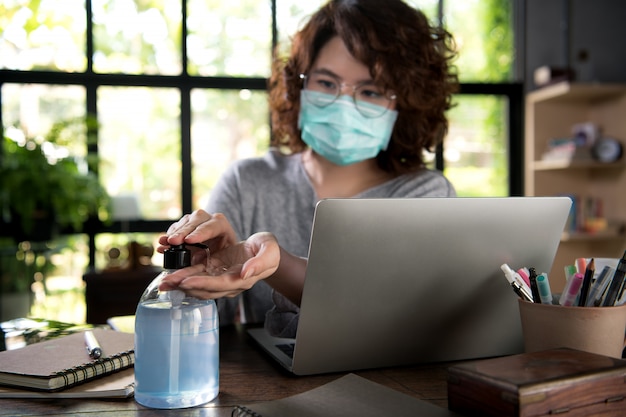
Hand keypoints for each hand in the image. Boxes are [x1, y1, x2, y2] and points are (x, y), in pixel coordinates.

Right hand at [157, 209, 236, 264]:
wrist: (220, 250)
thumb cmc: (224, 254)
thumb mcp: (225, 257)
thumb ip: (216, 260)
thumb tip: (201, 269)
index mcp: (221, 225)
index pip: (212, 226)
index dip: (200, 233)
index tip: (188, 241)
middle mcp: (208, 219)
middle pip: (195, 221)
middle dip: (183, 232)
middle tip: (173, 241)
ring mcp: (195, 220)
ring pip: (184, 222)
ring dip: (174, 233)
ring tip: (165, 242)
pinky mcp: (184, 225)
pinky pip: (175, 228)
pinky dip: (168, 236)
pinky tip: (162, 244)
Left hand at [159, 232, 279, 298]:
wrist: (265, 252)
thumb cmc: (269, 251)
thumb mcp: (269, 252)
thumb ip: (259, 263)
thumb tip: (245, 273)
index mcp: (242, 280)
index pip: (219, 285)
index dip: (203, 283)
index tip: (187, 281)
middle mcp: (229, 284)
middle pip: (204, 288)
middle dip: (184, 286)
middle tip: (166, 283)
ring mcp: (220, 279)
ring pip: (198, 284)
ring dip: (180, 283)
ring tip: (163, 282)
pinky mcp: (214, 271)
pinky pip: (197, 275)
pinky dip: (184, 275)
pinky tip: (171, 274)